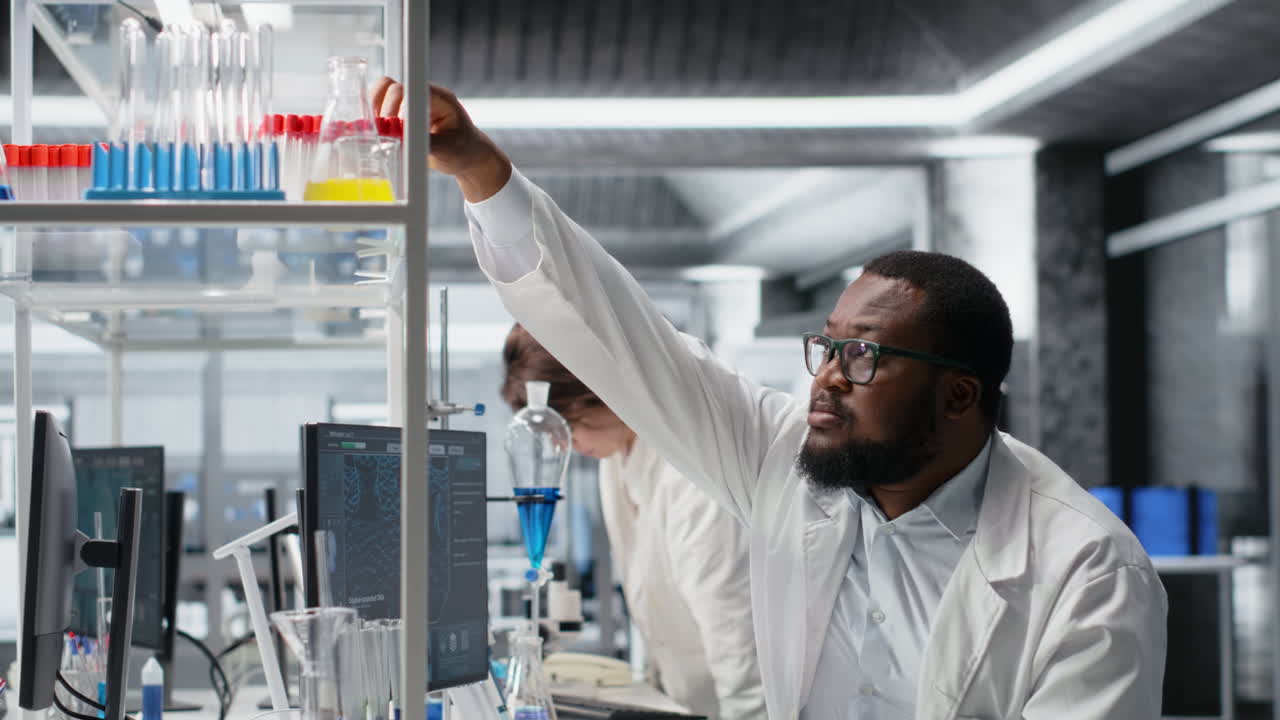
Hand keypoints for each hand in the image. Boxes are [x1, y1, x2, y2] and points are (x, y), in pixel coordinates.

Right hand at [371, 78, 512, 202]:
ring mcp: (409, 102)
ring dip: (375, 113)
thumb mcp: (448, 150)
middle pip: (389, 86)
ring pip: (380, 94)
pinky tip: (380, 136)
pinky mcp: (400, 112)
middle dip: (383, 111)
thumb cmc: (463, 150)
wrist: (467, 155)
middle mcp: (422, 95)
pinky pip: (379, 108)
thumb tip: (400, 138)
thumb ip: (425, 142)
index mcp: (438, 97)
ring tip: (382, 135)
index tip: (393, 129)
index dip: (395, 107)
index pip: (409, 89)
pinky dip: (375, 120)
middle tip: (386, 135)